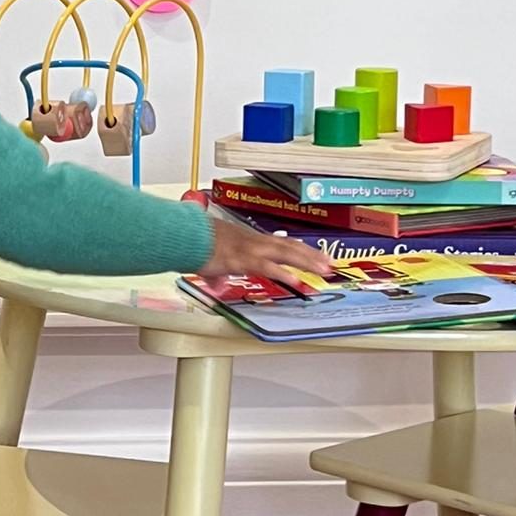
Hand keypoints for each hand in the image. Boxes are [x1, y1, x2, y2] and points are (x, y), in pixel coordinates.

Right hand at [202, 217, 334, 286]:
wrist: (185, 235)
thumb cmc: (196, 242)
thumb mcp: (211, 259)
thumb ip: (218, 271)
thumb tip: (217, 280)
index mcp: (250, 241)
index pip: (282, 244)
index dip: (301, 250)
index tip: (317, 256)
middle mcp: (254, 242)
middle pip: (290, 247)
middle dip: (312, 256)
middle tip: (330, 264)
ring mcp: (250, 249)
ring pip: (285, 254)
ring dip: (307, 262)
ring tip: (324, 270)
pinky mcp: (242, 259)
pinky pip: (267, 267)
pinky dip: (282, 274)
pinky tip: (296, 280)